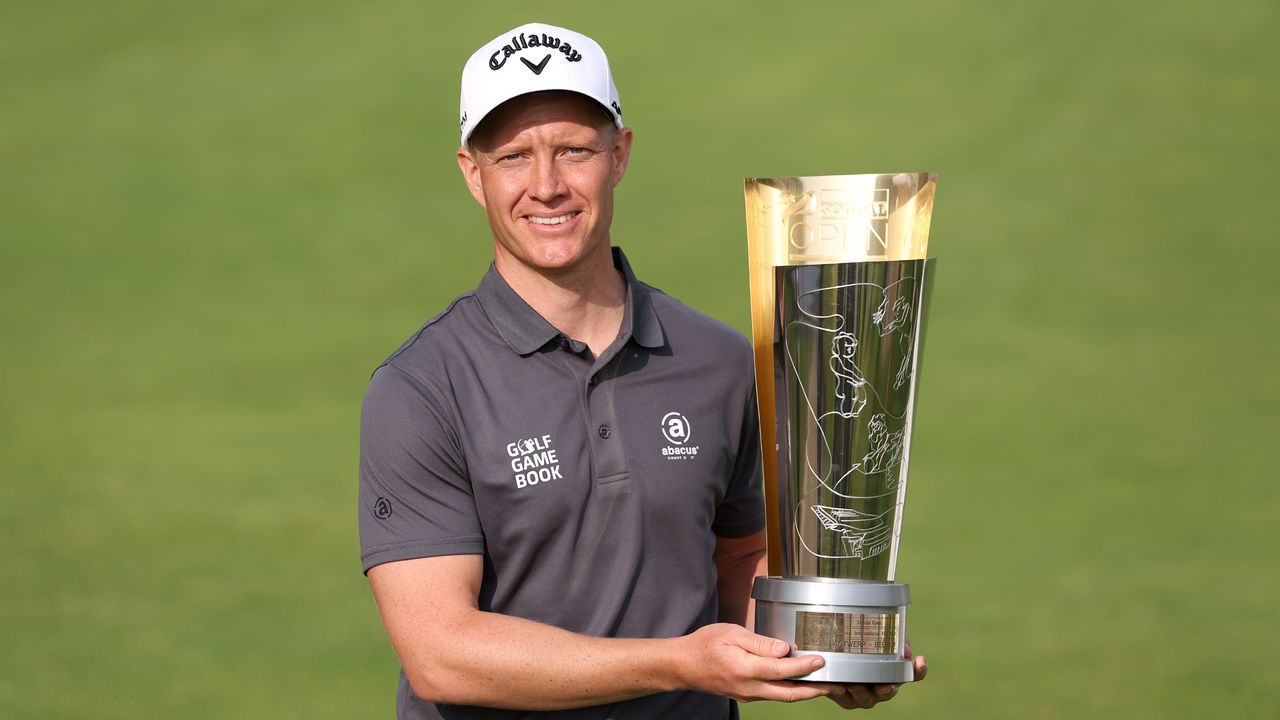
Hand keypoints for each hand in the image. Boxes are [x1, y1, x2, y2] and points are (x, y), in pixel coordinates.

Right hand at [677, 623, 845, 703]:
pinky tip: (800, 682)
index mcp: (745, 669)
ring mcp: (748, 694)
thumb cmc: (705, 644)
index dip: (804, 666)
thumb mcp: (730, 633)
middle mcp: (749, 687)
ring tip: (827, 685)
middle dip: (816, 690)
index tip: (821, 659)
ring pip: (783, 697)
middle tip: (838, 685)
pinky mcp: (747, 695)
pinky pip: (774, 695)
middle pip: (789, 694)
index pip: (781, 670)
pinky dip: (791, 690)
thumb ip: (758, 642)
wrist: (683, 666)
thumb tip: (784, 649)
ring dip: (806, 692)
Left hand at [823, 641, 926, 709]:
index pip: (913, 674)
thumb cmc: (860, 650)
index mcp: (894, 675)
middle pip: (888, 692)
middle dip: (887, 689)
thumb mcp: (874, 639)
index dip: (919, 669)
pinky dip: (838, 691)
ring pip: (865, 697)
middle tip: (884, 685)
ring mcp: (864, 696)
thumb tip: (904, 643)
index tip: (920, 660)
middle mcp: (882, 688)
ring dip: (860, 691)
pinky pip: (842, 697)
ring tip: (853, 683)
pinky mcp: (845, 699)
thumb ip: (889, 637)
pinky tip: (836, 685)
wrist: (836, 664)